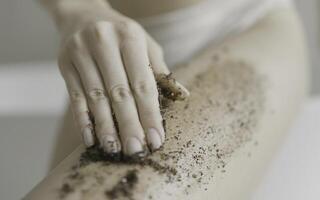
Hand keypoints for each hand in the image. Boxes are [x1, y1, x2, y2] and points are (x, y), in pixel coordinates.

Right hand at [57, 4, 188, 155]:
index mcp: (130, 37)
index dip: (150, 114)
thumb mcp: (145, 44)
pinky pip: (74, 97)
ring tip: (115, 149)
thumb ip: (160, 70)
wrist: (83, 14)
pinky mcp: (64, 64)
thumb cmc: (121, 34)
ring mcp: (80, 52)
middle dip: (129, 125)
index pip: (143, 83)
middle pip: (119, 93)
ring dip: (106, 128)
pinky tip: (91, 139)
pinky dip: (83, 120)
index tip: (156, 139)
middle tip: (136, 150)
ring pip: (95, 98)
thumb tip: (182, 95)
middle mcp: (104, 42)